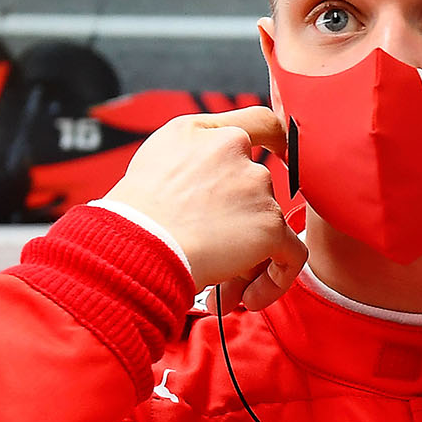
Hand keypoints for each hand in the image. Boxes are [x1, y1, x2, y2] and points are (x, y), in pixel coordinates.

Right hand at [106, 106, 307, 311]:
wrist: (133, 244)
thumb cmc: (130, 218)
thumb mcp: (152, 166)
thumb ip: (190, 161)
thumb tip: (207, 186)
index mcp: (200, 131)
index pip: (257, 121)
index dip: (276, 139)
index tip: (281, 156)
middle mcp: (232, 148)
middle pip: (257, 190)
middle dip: (239, 229)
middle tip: (217, 263)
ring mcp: (255, 185)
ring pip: (269, 227)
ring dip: (248, 263)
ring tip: (222, 295)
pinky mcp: (269, 224)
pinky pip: (291, 255)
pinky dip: (276, 280)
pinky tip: (247, 300)